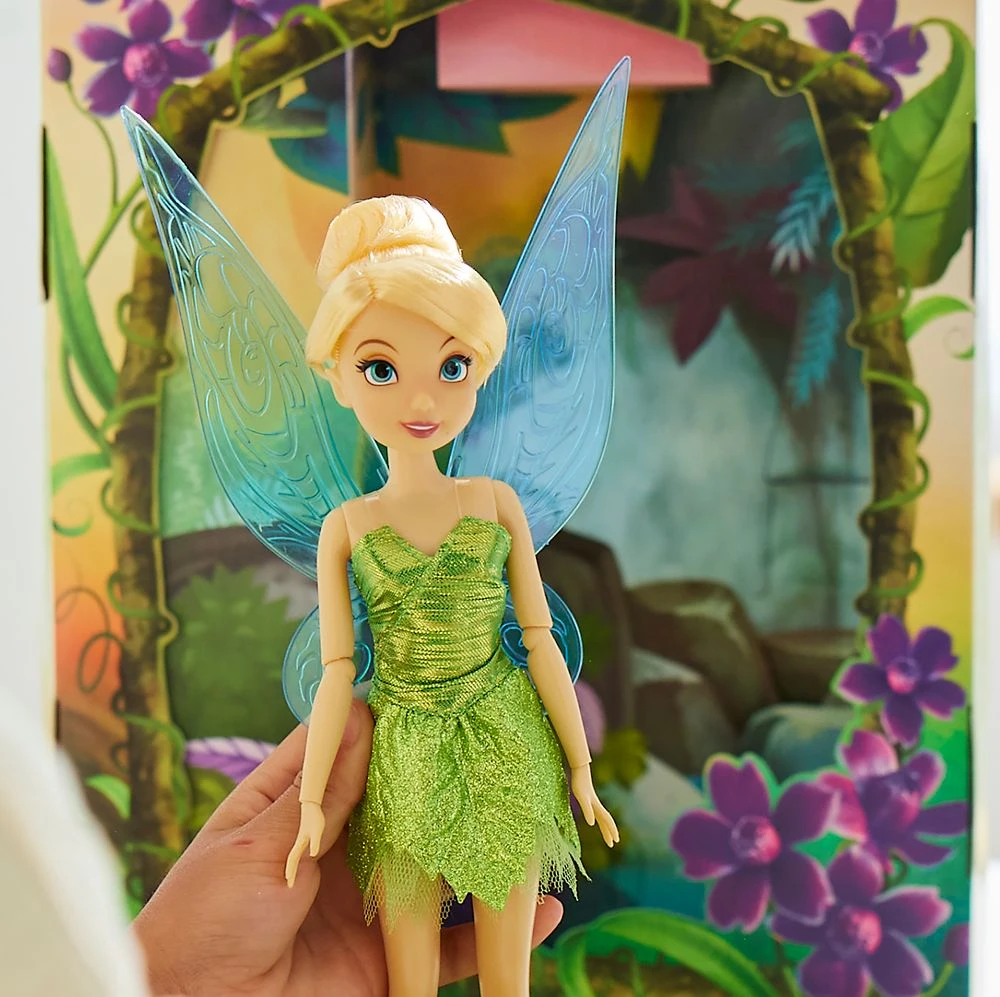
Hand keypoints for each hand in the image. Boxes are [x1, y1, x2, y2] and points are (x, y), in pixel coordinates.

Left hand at [134, 700, 563, 995]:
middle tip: (501, 748)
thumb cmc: (201, 922)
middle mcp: (339, 851)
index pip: (347, 753)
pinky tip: (538, 913)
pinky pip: (449, 947)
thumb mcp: (259, 846)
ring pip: (435, 872)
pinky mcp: (385, 962)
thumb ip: (322, 793)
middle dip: (446, 783)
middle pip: (403, 808)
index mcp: (294, 810)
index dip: (385, 724)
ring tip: (532, 824)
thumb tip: (361, 712)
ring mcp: (366, 906)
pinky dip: (491, 934)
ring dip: (481, 853)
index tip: (433, 695)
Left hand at [570, 763, 619, 847]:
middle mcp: (596, 805)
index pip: (606, 820)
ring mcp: (593, 802)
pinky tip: (595, 820)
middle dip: (609, 832)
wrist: (580, 769)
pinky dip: (598, 819)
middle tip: (613, 843)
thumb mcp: (581, 798)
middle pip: (605, 821)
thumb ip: (587, 810)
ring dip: (605, 826)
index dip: (611, 831)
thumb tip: (591, 824)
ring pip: (602, 817)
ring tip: (608, 834)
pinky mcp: (589, 799)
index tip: (615, 842)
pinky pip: (596, 813)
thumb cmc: (579, 783)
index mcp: (596, 806)